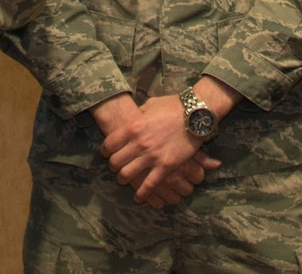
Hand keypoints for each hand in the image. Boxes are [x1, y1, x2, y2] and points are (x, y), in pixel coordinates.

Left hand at [98, 80, 237, 206]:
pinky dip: (142, 194)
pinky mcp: (165, 166)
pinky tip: (138, 198)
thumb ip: (140, 114)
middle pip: (116, 161)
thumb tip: (135, 116)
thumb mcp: (151, 105)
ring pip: (127, 175)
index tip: (107, 153)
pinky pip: (149, 185)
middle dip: (113, 166)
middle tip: (116, 167)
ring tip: (124, 180)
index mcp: (133, 127)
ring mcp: (152, 156)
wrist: (195, 114)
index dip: (105, 151)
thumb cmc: (173, 106)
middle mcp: (139, 143)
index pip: (109, 144)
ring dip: (123, 179)